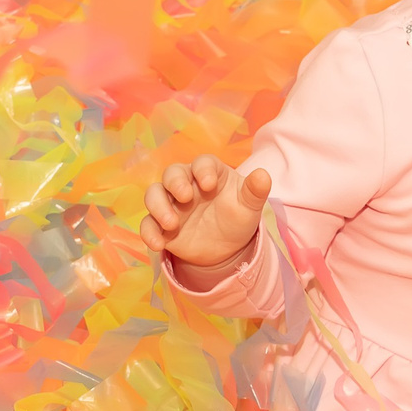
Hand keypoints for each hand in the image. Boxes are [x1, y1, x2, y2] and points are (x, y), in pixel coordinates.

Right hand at [139, 156, 273, 272]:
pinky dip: (149, 233)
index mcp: (209, 173)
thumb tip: (263, 175)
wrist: (226, 248)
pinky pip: (148, 224)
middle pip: (172, 173)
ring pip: (154, 194)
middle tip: (185, 197)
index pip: (203, 163)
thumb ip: (255, 191)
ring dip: (158, 206)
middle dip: (175, 182)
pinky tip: (158, 244)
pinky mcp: (160, 225)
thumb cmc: (237, 217)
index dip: (203, 170)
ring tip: (171, 224)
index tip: (209, 184)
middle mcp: (186, 184)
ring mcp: (171, 204)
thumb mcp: (249, 206)